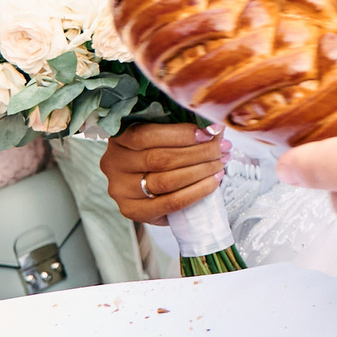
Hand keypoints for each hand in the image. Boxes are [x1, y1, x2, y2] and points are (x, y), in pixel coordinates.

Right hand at [101, 121, 227, 222]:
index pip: (145, 135)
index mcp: (118, 138)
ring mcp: (120, 190)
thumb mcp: (162, 132)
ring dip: (200, 171)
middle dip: (198, 153)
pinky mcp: (133, 211)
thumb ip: (180, 126)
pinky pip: (170, 203)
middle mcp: (113, 164)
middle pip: (160, 159)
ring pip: (166, 181)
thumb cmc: (158, 150)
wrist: (147, 185)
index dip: (180, 134)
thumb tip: (214, 125)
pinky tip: (213, 182)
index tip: (209, 132)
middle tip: (223, 148)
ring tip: (220, 163)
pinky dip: (196, 192)